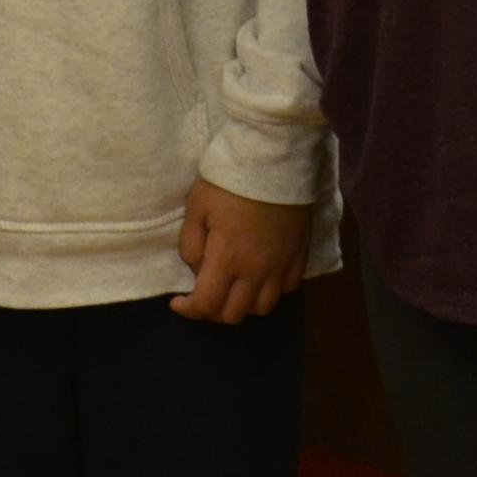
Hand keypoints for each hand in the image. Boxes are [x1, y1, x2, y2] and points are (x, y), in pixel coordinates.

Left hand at [175, 181, 313, 323]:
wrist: (274, 161)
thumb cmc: (229, 181)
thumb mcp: (196, 207)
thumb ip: (191, 244)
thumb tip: (196, 270)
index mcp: (226, 260)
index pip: (206, 305)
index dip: (188, 310)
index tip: (177, 302)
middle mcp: (255, 273)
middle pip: (234, 314)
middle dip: (212, 311)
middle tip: (202, 294)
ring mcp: (281, 267)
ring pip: (262, 308)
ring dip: (242, 305)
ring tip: (231, 288)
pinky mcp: (299, 257)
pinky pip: (286, 290)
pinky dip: (269, 291)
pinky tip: (260, 276)